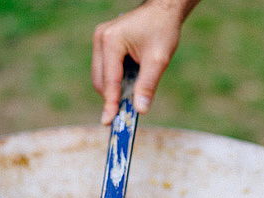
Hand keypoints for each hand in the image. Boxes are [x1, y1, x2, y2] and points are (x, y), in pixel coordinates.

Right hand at [92, 0, 196, 124]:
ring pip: (101, 76)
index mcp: (111, 41)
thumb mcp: (158, 60)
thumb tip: (140, 110)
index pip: (110, 80)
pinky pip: (105, 69)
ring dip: (114, 89)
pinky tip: (131, 81)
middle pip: (100, 80)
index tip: (108, 121)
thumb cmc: (162, 30)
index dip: (110, 102)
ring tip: (133, 93)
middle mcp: (101, 39)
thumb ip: (147, 86)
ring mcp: (100, 39)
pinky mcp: (104, 42)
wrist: (163, 10)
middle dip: (112, 97)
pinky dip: (116, 80)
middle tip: (124, 115)